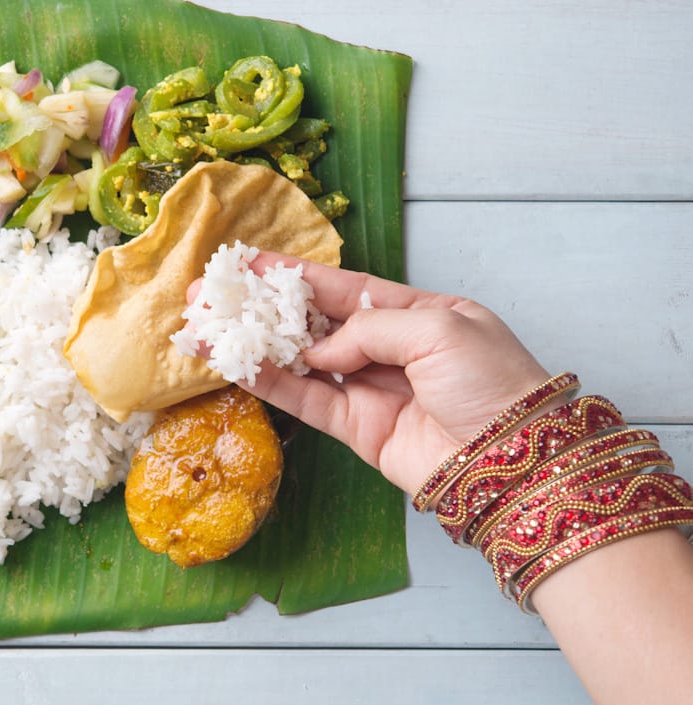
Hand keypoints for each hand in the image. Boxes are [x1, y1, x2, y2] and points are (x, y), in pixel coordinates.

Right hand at [225, 251, 550, 492]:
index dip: (295, 274)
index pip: (344, 287)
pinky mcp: (357, 430)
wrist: (514, 460)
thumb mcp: (438, 327)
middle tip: (213, 295)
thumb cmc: (494, 383)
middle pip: (312, 322)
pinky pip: (304, 400)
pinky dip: (269, 383)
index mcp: (419, 313)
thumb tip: (320, 349)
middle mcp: (391, 349)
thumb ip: (369, 327)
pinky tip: (236, 364)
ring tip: (207, 328)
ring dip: (253, 345)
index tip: (249, 261)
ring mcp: (371, 390)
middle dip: (262, 308)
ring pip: (299, 361)